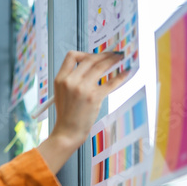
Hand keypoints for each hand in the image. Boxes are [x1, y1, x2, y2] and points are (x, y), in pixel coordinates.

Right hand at [37, 51, 129, 173]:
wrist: (67, 131)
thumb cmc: (66, 114)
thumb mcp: (61, 93)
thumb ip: (71, 79)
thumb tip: (91, 66)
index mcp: (60, 79)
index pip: (71, 56)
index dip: (84, 54)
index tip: (93, 57)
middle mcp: (70, 81)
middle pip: (89, 59)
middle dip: (103, 55)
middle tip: (112, 54)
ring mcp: (82, 88)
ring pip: (101, 66)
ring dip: (113, 60)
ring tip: (120, 58)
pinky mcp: (94, 97)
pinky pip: (111, 82)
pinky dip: (121, 76)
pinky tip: (126, 72)